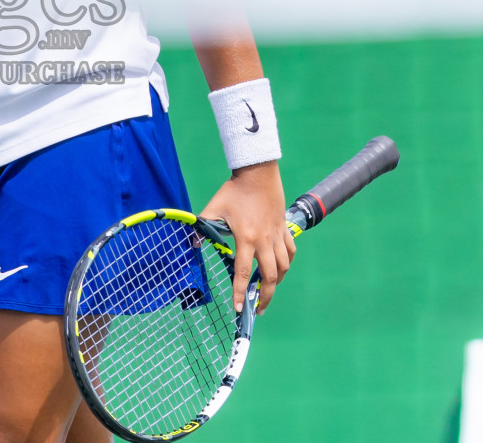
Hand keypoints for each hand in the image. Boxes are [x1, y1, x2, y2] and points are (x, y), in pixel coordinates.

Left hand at [199, 160, 294, 312]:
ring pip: (284, 266)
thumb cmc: (234, 191)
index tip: (237, 308)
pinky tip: (280, 268)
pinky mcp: (284, 229)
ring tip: (268, 291)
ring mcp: (277, 235)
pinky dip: (287, 263)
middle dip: (264, 296)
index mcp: (246, 238)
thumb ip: (203, 227)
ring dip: (277, 282)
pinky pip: (290, 251)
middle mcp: (264, 240)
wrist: (258, 173)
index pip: (242, 272)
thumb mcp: (214, 208)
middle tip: (257, 308)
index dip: (239, 292)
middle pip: (270, 276)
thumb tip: (192, 244)